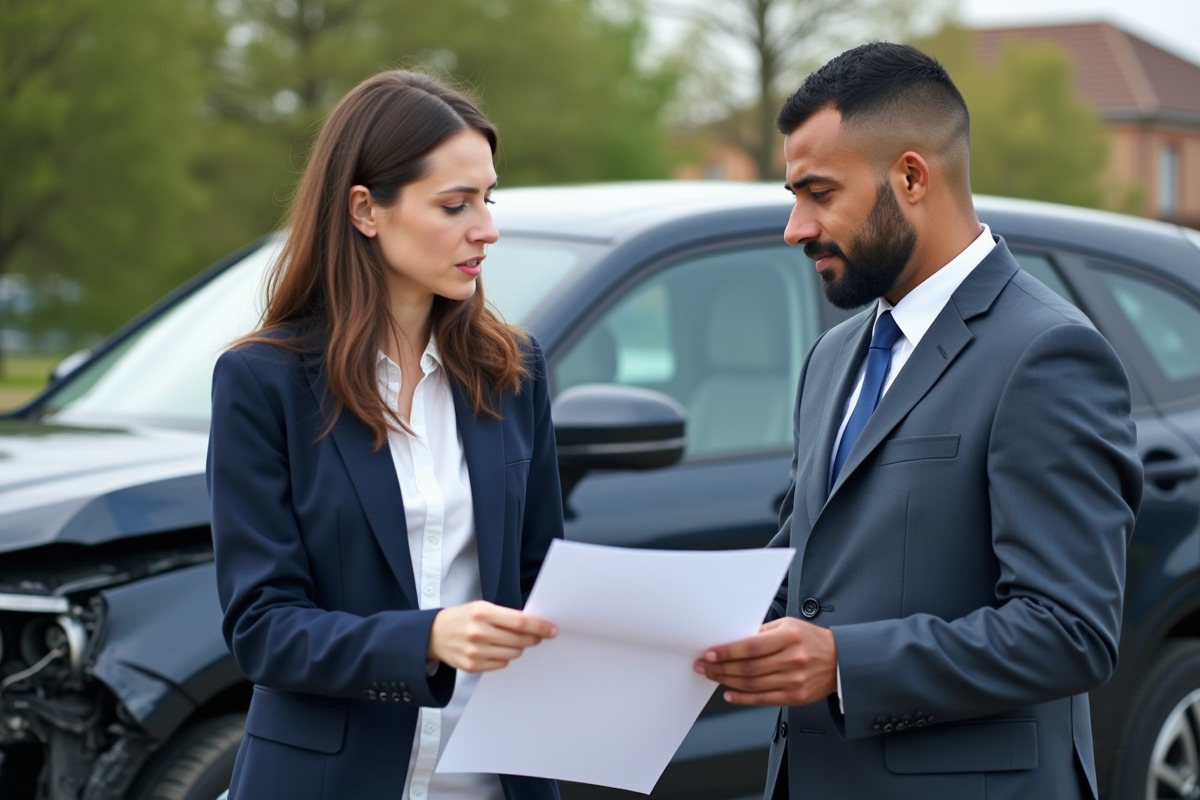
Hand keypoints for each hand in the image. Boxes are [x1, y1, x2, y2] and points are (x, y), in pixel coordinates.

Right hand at [429, 601, 556, 672]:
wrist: (434, 634)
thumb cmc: (462, 618)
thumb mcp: (482, 607)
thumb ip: (506, 615)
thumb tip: (534, 625)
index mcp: (482, 612)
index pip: (520, 622)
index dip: (539, 627)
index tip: (552, 630)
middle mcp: (478, 632)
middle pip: (519, 640)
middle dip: (533, 639)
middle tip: (536, 636)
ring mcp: (474, 651)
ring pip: (513, 654)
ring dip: (518, 648)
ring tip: (509, 641)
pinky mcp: (472, 666)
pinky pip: (501, 664)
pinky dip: (504, 658)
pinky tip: (496, 649)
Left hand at [694, 617, 836, 705]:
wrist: (840, 660)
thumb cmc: (811, 639)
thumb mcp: (789, 626)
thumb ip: (763, 633)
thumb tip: (733, 639)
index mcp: (789, 637)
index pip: (751, 646)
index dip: (728, 651)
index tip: (710, 652)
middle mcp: (792, 659)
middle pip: (749, 667)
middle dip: (721, 667)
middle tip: (704, 665)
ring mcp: (794, 680)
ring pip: (753, 684)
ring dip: (727, 681)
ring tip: (712, 676)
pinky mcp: (796, 697)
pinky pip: (763, 700)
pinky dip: (743, 698)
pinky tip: (729, 693)